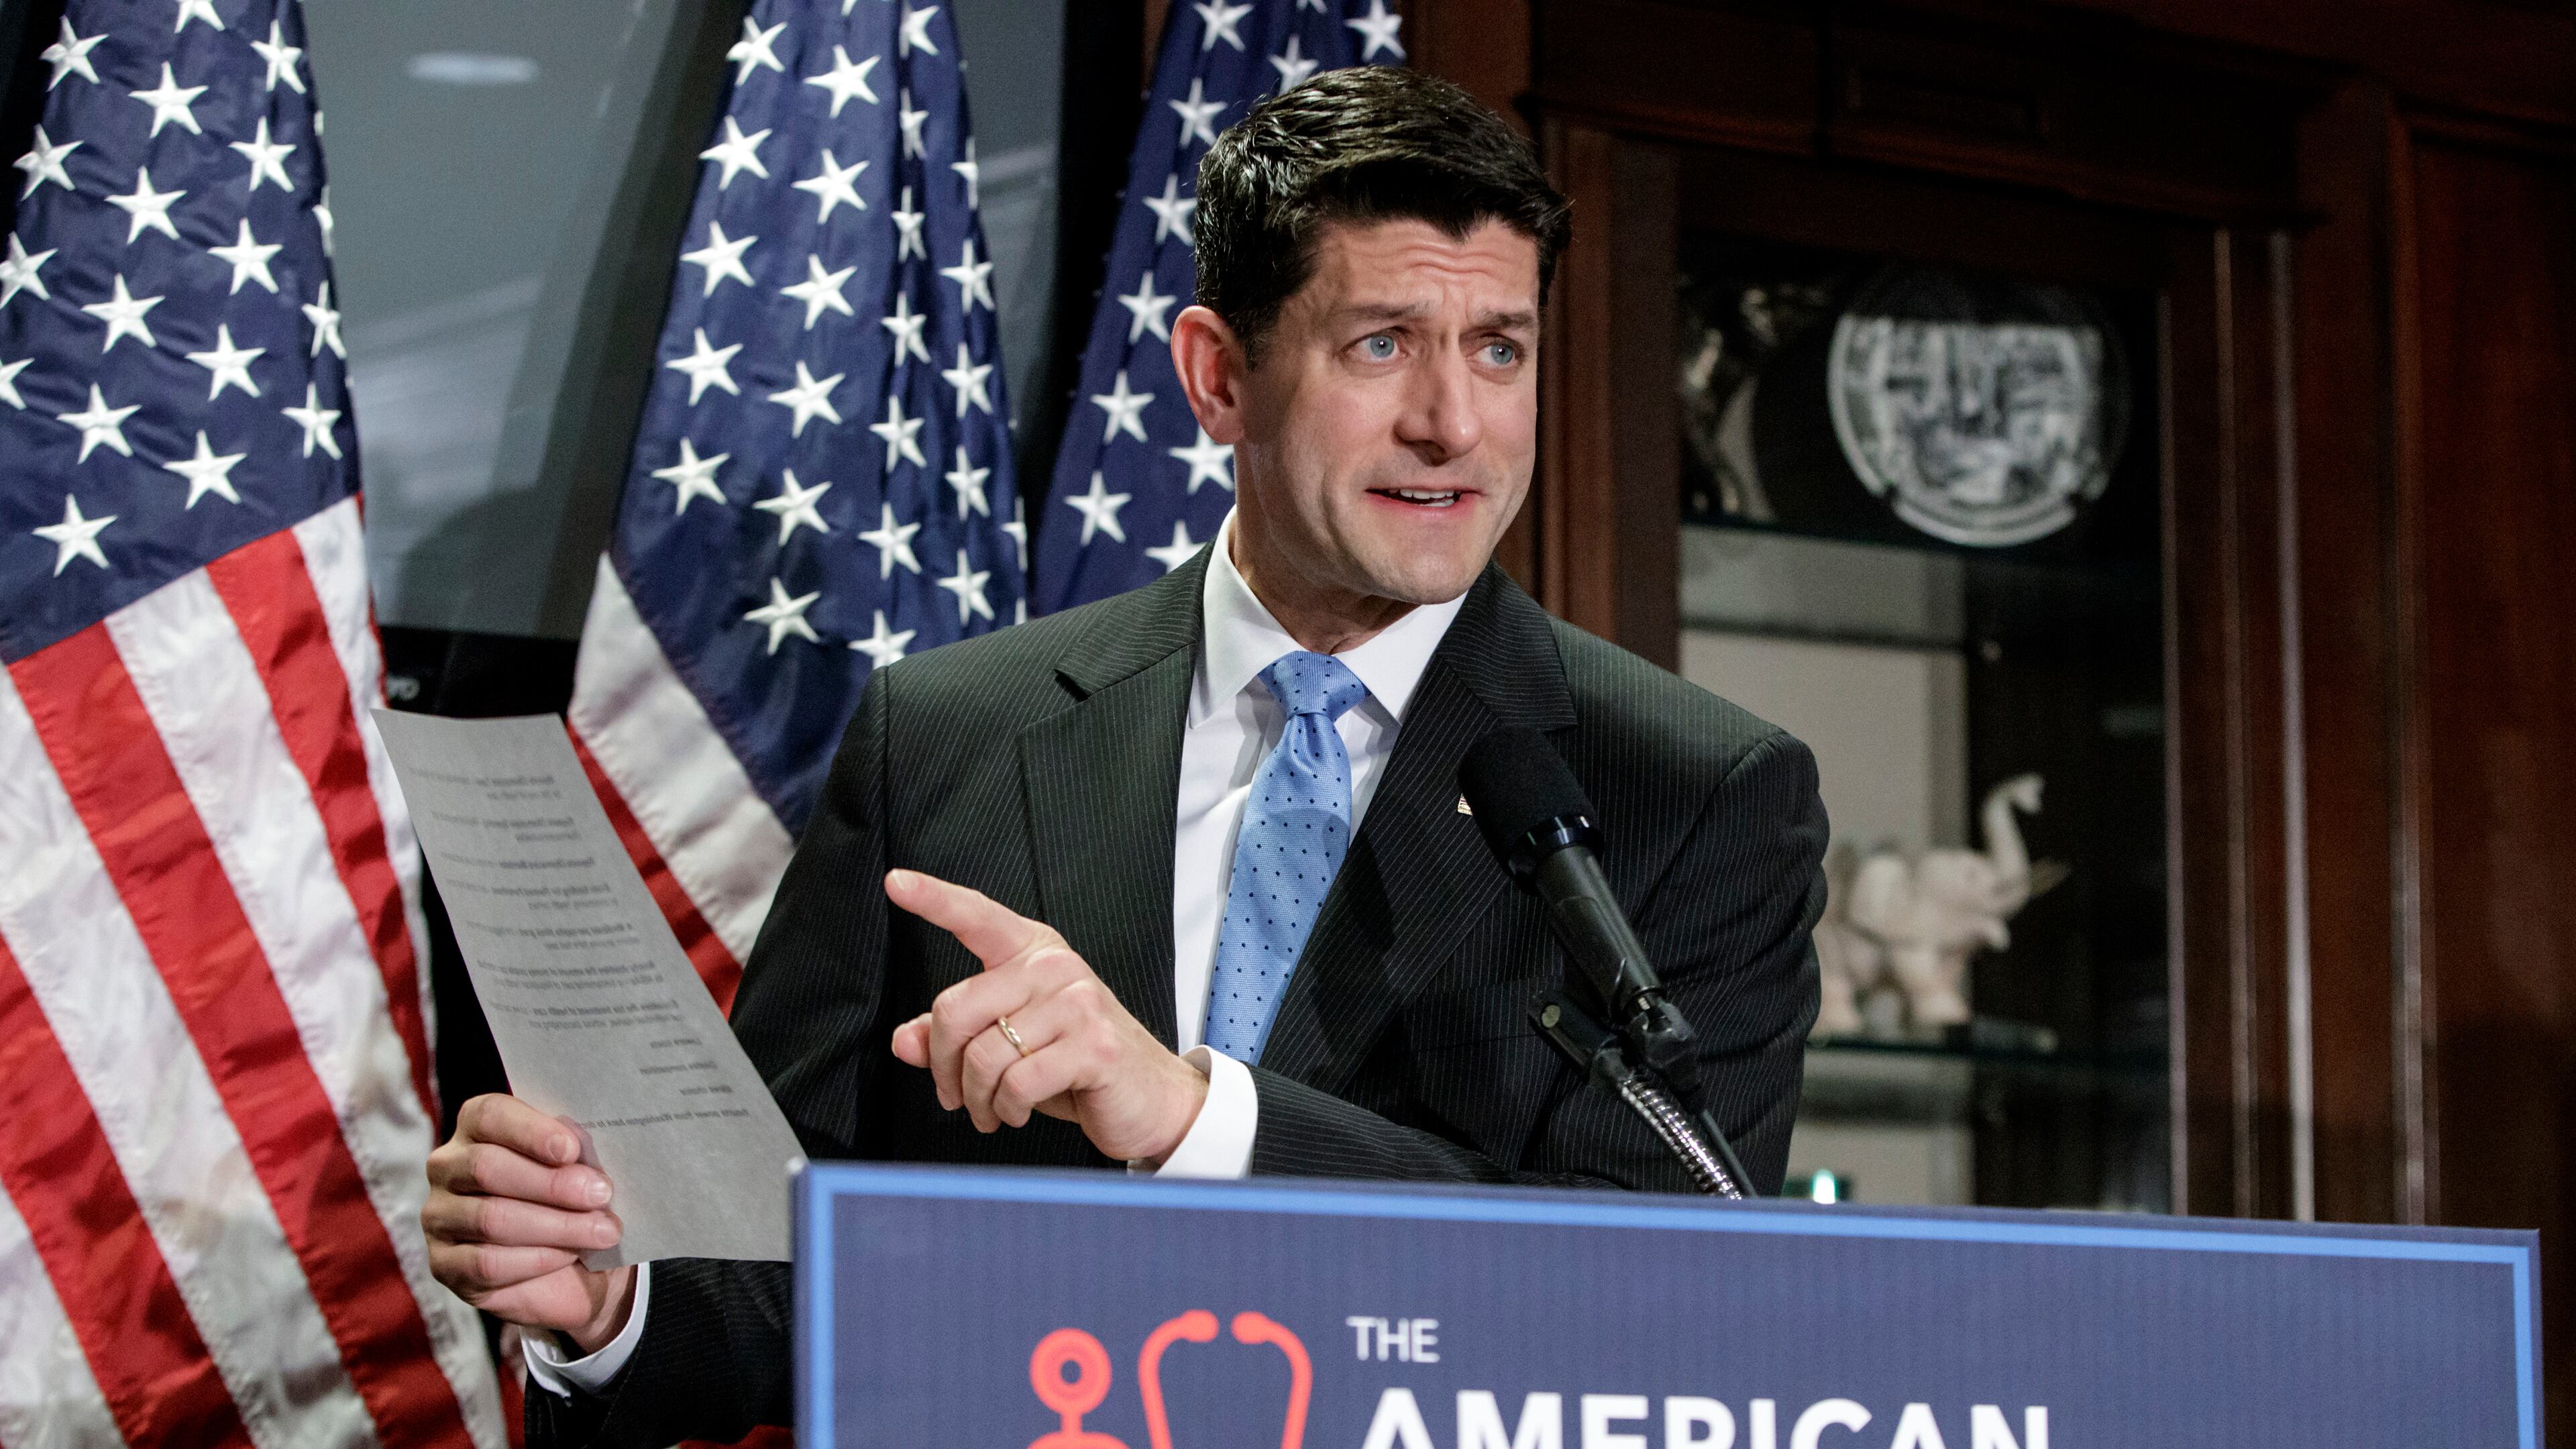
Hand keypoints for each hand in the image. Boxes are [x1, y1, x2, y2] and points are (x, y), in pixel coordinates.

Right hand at [423, 1094, 636, 1353]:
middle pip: (487, 1167)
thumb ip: (576, 1155)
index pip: (489, 1115)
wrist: (567, 1267)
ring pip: (491, 1218)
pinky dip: (537, 1259)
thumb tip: (587, 1159)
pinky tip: (569, 1257)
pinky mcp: (444, 1264)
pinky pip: (488, 1263)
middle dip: (552, 1183)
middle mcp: (447, 1167)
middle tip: (601, 1194)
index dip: (531, 1131)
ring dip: (557, 1226)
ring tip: (601, 1231)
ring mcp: (439, 1217)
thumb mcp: (579, 1168)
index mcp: (476, 1127)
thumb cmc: (573, 1199)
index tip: (571, 1150)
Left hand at [886, 869, 1208, 1163]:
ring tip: (991, 1109)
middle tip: (955, 1094)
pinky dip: (1007, 1109)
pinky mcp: (1094, 1045)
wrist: (1150, 1098)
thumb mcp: (1010, 1044)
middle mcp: (1054, 967)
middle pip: (956, 1008)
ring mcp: (1078, 1003)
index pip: (976, 916)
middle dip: (945, 1065)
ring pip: (984, 1054)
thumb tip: (905, 1041)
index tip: (897, 882)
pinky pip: (1018, 1082)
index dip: (933, 899)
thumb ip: (957, 1037)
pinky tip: (1017, 1112)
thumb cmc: (1078, 1064)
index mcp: (1032, 952)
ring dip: (977, 1097)